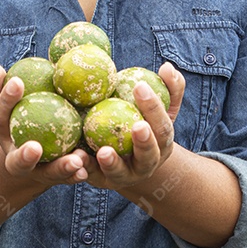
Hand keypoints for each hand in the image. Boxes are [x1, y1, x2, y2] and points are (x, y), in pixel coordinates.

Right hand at [0, 61, 89, 186]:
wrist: (33, 150)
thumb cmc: (22, 113)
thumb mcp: (11, 100)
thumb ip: (0, 84)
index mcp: (4, 133)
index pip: (1, 115)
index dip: (7, 99)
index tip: (17, 82)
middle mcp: (17, 157)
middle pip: (18, 161)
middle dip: (25, 156)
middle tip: (35, 147)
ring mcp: (37, 171)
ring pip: (47, 173)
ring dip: (61, 168)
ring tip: (76, 160)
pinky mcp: (57, 177)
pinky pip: (68, 177)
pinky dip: (76, 174)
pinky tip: (87, 170)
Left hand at [85, 62, 185, 189]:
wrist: (130, 160)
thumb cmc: (145, 123)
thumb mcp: (160, 108)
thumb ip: (169, 88)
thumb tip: (167, 66)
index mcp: (162, 144)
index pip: (163, 127)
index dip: (154, 108)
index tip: (140, 86)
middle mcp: (147, 164)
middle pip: (149, 156)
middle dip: (145, 142)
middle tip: (137, 125)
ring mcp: (125, 176)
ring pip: (120, 173)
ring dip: (113, 163)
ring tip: (104, 151)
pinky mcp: (101, 181)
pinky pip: (92, 175)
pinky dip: (85, 167)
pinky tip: (77, 155)